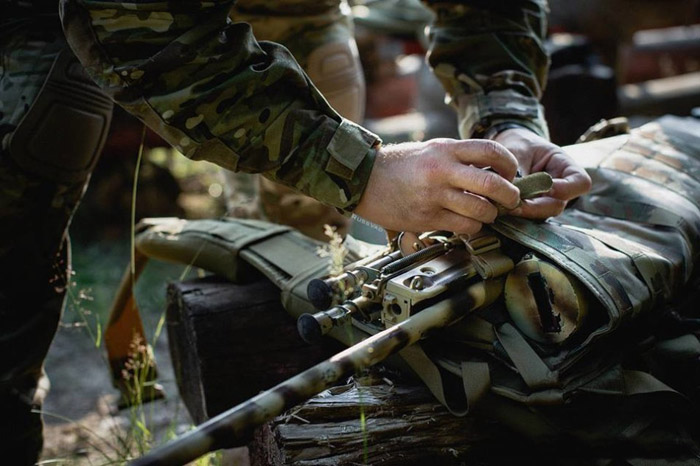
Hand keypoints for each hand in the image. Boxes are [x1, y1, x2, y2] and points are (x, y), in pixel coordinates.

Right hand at [355, 139, 520, 233]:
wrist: (365, 180)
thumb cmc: (398, 166)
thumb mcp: (431, 150)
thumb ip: (459, 159)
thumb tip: (493, 172)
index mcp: (446, 149)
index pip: (492, 152)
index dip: (510, 165)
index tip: (511, 175)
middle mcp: (442, 171)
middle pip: (493, 184)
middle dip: (510, 196)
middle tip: (511, 200)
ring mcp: (434, 196)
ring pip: (481, 210)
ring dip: (490, 215)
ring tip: (486, 213)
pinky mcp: (426, 218)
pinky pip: (464, 226)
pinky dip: (473, 227)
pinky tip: (467, 223)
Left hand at [494, 128, 591, 218]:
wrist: (510, 150)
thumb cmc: (519, 146)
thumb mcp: (519, 151)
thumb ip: (518, 169)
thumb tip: (511, 189)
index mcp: (566, 168)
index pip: (580, 183)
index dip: (566, 189)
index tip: (548, 187)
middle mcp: (560, 189)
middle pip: (557, 205)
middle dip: (536, 207)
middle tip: (515, 204)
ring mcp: (547, 201)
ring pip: (541, 214)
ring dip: (524, 212)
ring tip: (505, 205)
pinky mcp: (532, 209)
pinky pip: (528, 215)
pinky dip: (516, 212)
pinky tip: (501, 208)